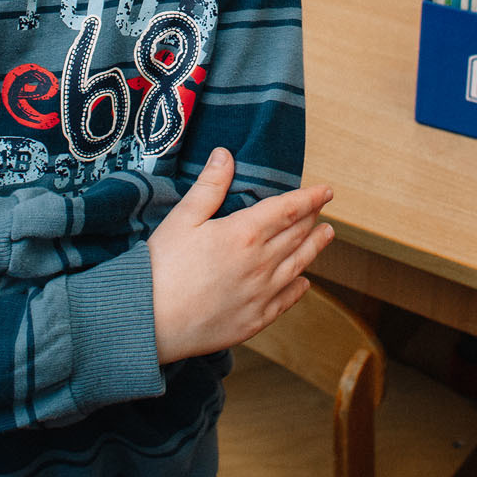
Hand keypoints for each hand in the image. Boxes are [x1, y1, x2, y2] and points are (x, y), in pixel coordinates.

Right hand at [148, 148, 334, 362]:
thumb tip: (225, 155)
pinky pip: (285, 301)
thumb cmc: (161, 267)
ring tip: (327, 235)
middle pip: (297, 235)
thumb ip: (209, 186)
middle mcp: (261, 263)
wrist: (149, 321)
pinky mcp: (254, 320)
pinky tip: (304, 282)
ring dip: (315, 248)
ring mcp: (261, 294)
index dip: (309, 198)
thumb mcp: (182, 218)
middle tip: (323, 208)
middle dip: (313, 218)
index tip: (325, 190)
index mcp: (244, 234)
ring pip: (298, 266)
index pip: (288, 210)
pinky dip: (299, 288)